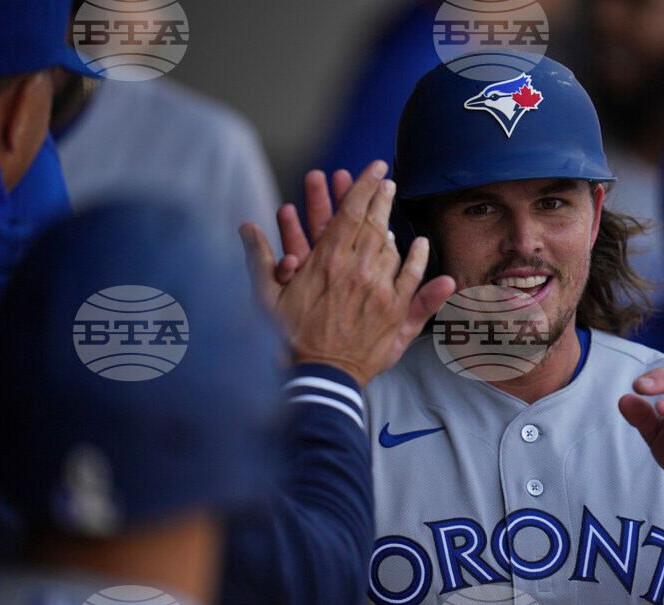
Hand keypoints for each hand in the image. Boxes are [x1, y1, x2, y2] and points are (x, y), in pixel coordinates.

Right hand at [239, 160, 454, 385]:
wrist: (319, 376)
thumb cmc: (289, 340)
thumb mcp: (267, 299)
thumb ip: (260, 259)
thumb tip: (246, 228)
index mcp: (327, 261)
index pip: (350, 212)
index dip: (364, 186)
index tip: (376, 168)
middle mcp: (357, 270)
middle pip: (374, 223)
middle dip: (381, 197)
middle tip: (387, 180)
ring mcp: (379, 289)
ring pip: (391, 247)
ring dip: (391, 225)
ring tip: (392, 209)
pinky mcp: (394, 310)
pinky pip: (411, 276)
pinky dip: (417, 257)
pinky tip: (418, 242)